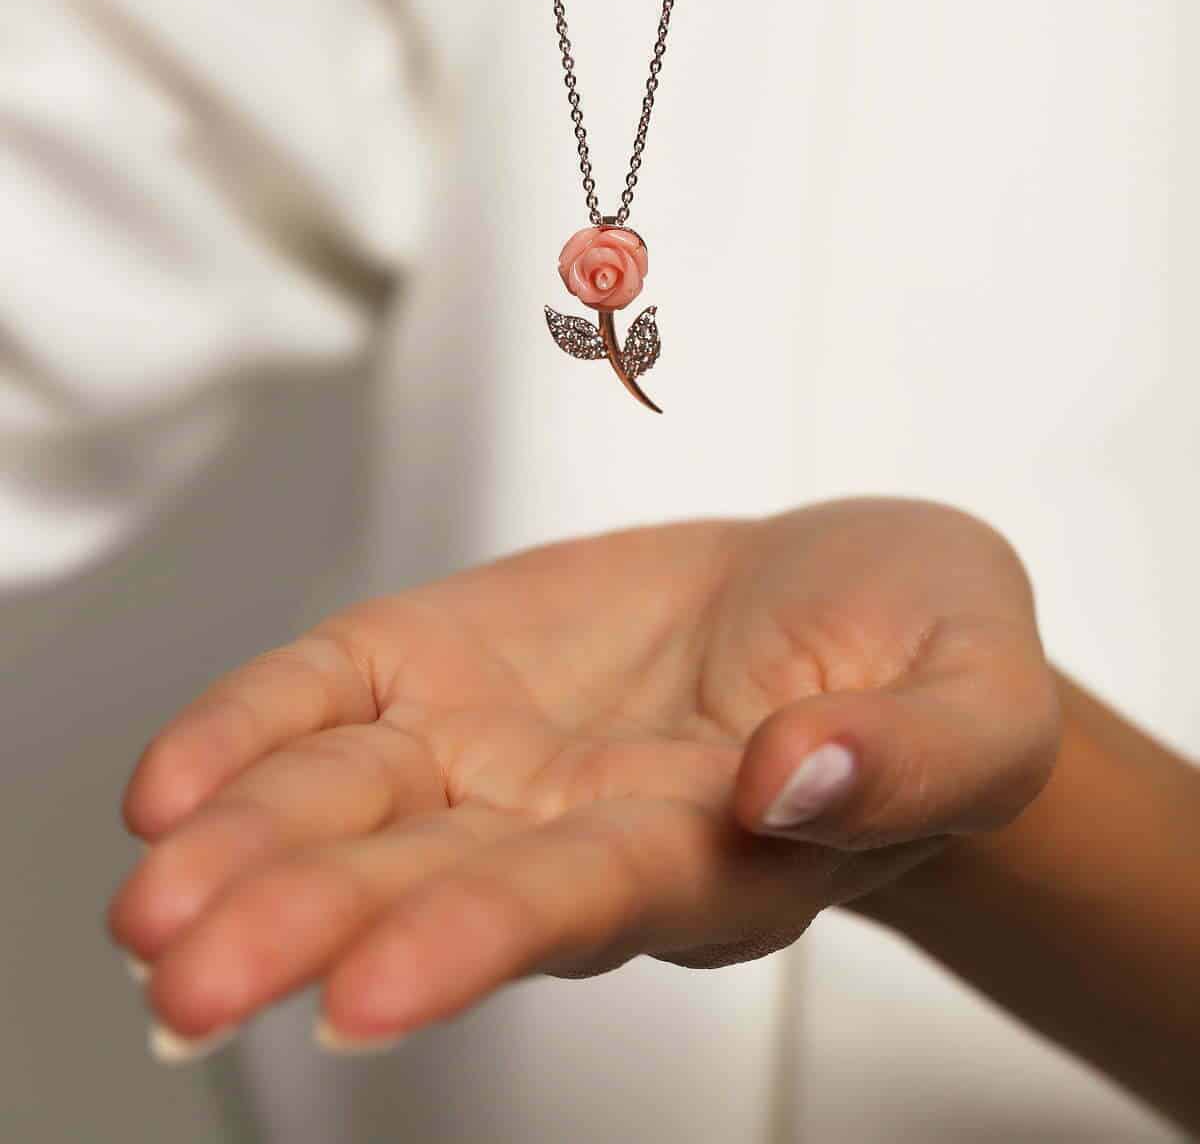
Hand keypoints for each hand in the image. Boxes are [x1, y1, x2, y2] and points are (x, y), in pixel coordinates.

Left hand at [109, 497, 1059, 1049]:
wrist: (851, 594)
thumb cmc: (926, 649)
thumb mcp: (981, 692)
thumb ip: (914, 751)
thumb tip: (796, 774)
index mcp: (714, 853)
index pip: (580, 900)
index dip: (472, 939)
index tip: (363, 993)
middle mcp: (580, 824)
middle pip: (429, 882)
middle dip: (307, 926)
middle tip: (191, 975)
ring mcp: (501, 745)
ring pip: (355, 808)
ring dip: (247, 851)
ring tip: (151, 906)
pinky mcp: (450, 659)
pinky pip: (331, 700)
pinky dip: (249, 731)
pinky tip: (172, 788)